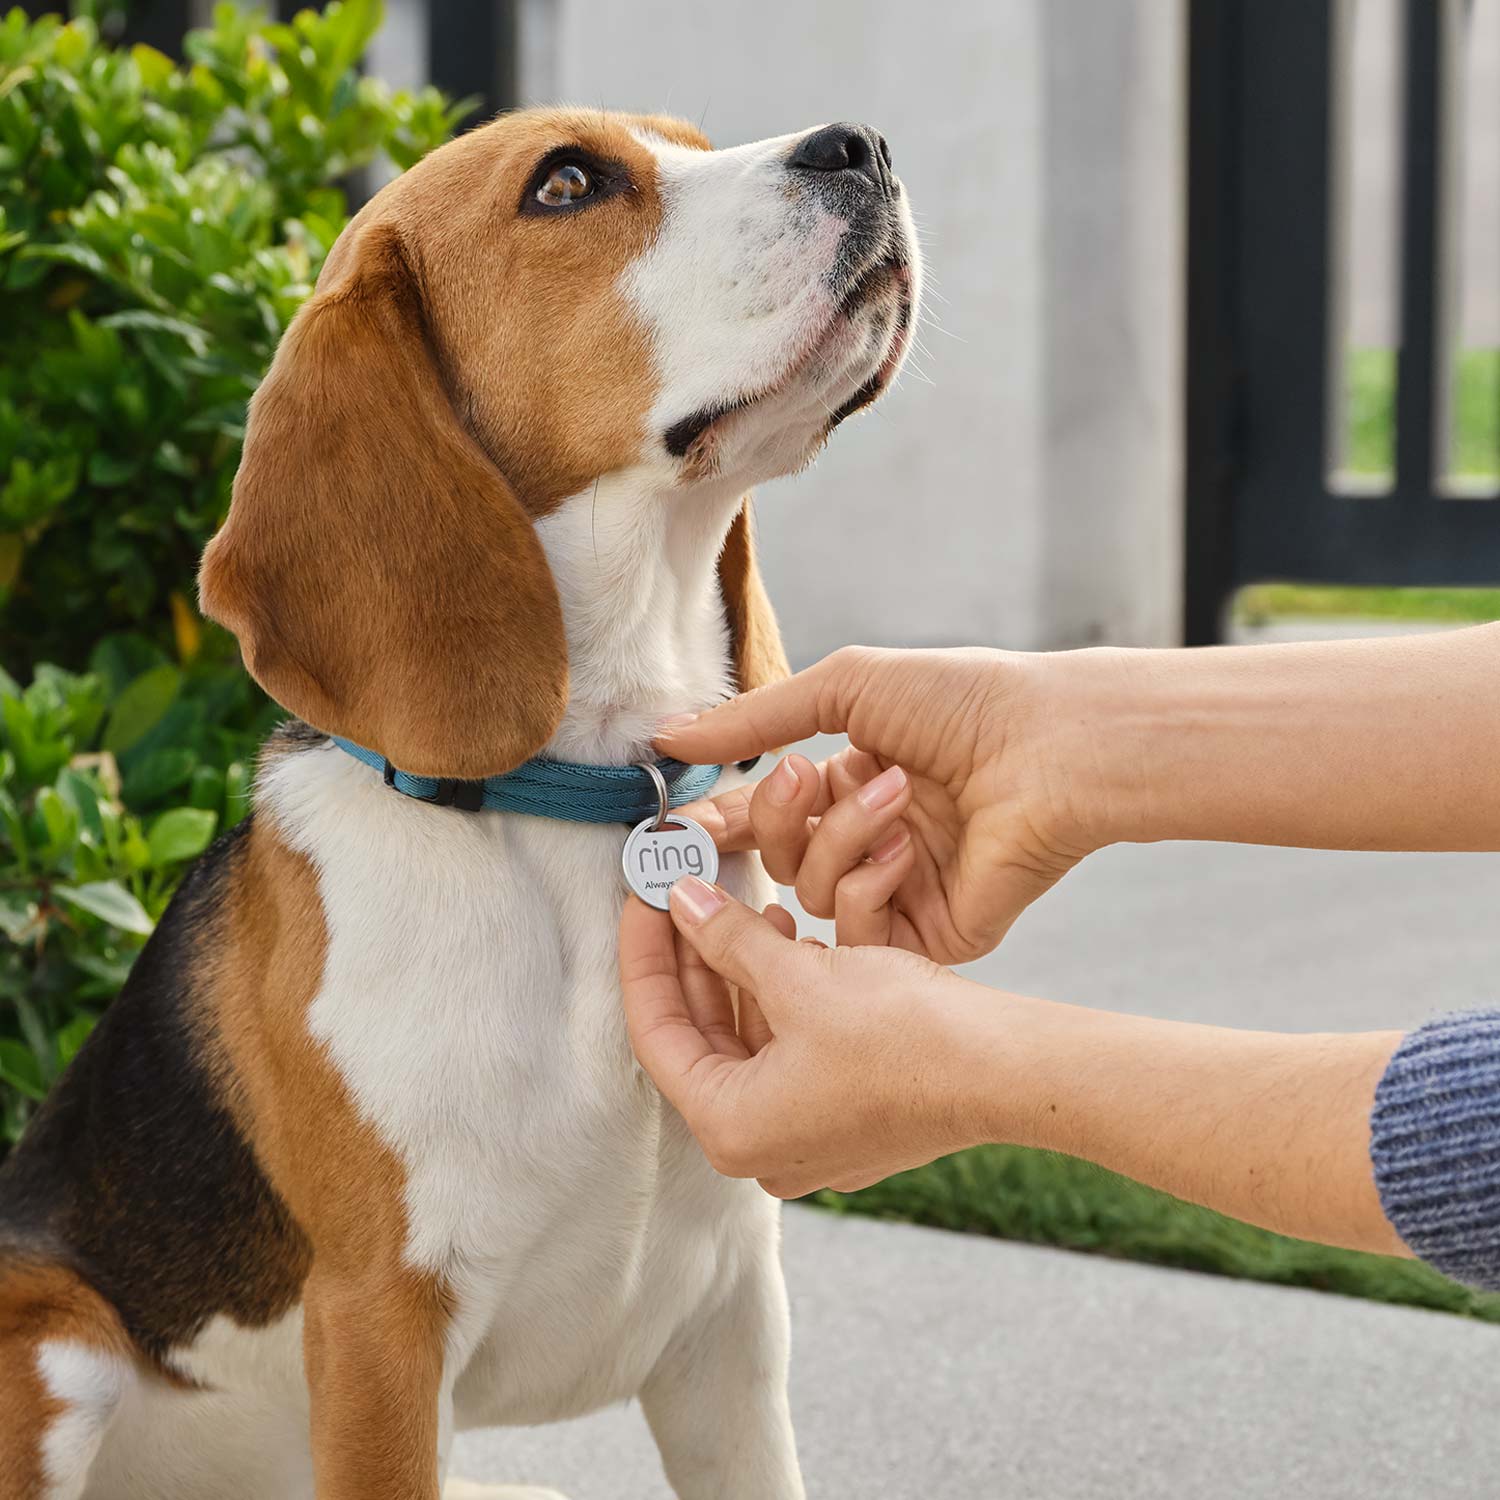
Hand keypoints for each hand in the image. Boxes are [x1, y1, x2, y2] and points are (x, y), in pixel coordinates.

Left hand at [619, 877, 1408, 1257]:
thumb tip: (678, 901)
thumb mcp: (799, 976)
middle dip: (694, 957)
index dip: (644, 954)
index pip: (655, 1029)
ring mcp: (805, 1139)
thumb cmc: (905, 1035)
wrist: (1008, 1073)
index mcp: (730, 1125)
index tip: (639, 896)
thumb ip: (727, 939)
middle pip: (699, 1036)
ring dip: (740, 972)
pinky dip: (781, 999)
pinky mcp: (843, 1121)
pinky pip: (787, 1052)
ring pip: (745, 1040)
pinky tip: (793, 940)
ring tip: (745, 906)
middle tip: (681, 890)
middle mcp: (759, 1147)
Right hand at [662, 646, 1107, 962]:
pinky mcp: (930, 935)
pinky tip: (910, 847)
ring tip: (897, 794)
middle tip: (804, 779)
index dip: (722, 821)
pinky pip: (859, 932)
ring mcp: (901, 890)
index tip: (676, 825)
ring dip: (843, 838)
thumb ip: (752, 721)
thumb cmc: (961, 702)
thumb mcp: (843, 689)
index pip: (765, 815)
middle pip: (778, 859)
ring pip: (812, 895)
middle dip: (779, 820)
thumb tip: (669, 736)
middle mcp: (872, 840)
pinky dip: (872, 885)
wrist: (1049, 745)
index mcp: (852, 782)